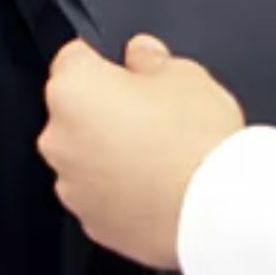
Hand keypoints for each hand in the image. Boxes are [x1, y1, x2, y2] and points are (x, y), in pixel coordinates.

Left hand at [38, 36, 244, 268]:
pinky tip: (156, 185)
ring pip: (85, 155)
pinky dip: (119, 189)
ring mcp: (71, 183)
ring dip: (110, 151)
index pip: (73, 58)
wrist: (216, 210)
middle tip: (152, 113)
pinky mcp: (90, 220)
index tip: (128, 70)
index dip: (104, 60)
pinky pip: (99, 194)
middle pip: (76, 110)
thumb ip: (151, 58)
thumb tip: (141, 54)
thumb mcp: (184, 74)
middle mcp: (59, 137)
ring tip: (159, 154)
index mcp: (74, 89)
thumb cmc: (197, 141)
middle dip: (106, 108)